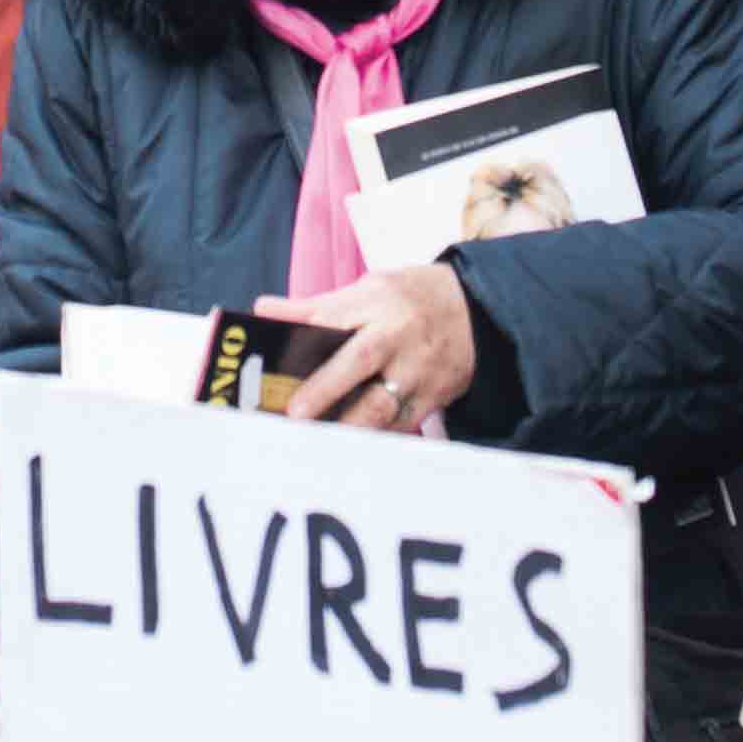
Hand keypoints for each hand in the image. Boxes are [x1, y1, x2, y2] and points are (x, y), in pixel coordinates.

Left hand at [258, 263, 477, 434]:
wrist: (479, 311)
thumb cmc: (410, 300)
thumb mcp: (370, 289)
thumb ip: (318, 305)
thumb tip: (263, 309)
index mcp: (379, 302)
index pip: (334, 316)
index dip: (301, 329)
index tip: (272, 349)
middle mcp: (399, 335)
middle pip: (361, 360)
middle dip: (327, 387)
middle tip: (295, 412)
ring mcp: (418, 370)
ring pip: (383, 404)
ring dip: (348, 425)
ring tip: (316, 442)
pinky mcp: (432, 398)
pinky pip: (400, 426)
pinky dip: (373, 439)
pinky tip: (348, 453)